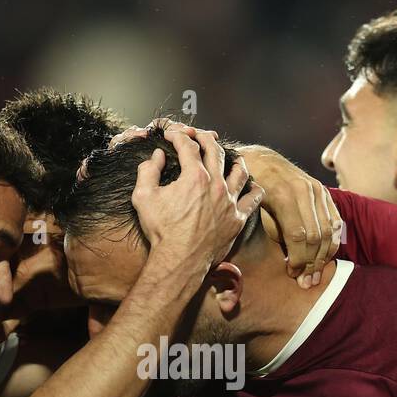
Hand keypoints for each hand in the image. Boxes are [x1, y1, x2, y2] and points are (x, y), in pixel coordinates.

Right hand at [131, 126, 262, 275]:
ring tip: (232, 158)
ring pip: (240, 171)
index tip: (172, 135)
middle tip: (199, 136)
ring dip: (235, 160)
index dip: (178, 136)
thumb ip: (148, 171)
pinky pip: (253, 198)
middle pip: (215, 150)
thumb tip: (157, 156)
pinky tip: (251, 186)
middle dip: (205, 138)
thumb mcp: (143, 197)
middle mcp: (216, 184)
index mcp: (194, 176)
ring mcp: (230, 201)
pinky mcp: (238, 218)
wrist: (180, 260)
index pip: (188, 145)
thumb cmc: (161, 231)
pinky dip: (253, 189)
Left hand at [238, 145, 341, 287]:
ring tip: (316, 276)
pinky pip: (335, 222)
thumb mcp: (255, 212)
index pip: (298, 236)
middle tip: (306, 282)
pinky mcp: (325, 192)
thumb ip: (275, 234)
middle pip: (316, 236)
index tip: (293, 275)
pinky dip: (332, 242)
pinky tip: (325, 258)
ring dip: (324, 257)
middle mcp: (304, 190)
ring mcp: (317, 190)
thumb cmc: (252, 193)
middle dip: (312, 263)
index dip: (298, 260)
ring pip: (328, 231)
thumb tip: (290, 261)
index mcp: (284, 195)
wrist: (262, 162)